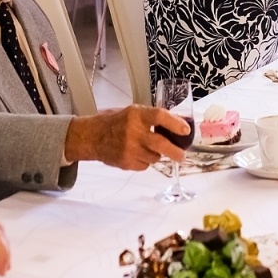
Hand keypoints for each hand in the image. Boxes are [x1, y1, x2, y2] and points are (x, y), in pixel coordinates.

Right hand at [66, 105, 187, 170]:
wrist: (91, 137)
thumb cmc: (113, 122)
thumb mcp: (132, 112)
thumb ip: (151, 117)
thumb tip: (177, 124)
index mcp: (136, 115)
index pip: (160, 117)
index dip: (175, 124)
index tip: (186, 130)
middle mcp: (133, 132)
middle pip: (161, 144)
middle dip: (175, 152)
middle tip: (182, 156)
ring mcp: (129, 149)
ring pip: (155, 157)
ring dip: (156, 154)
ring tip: (147, 148)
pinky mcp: (126, 162)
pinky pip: (145, 165)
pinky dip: (145, 161)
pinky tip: (136, 154)